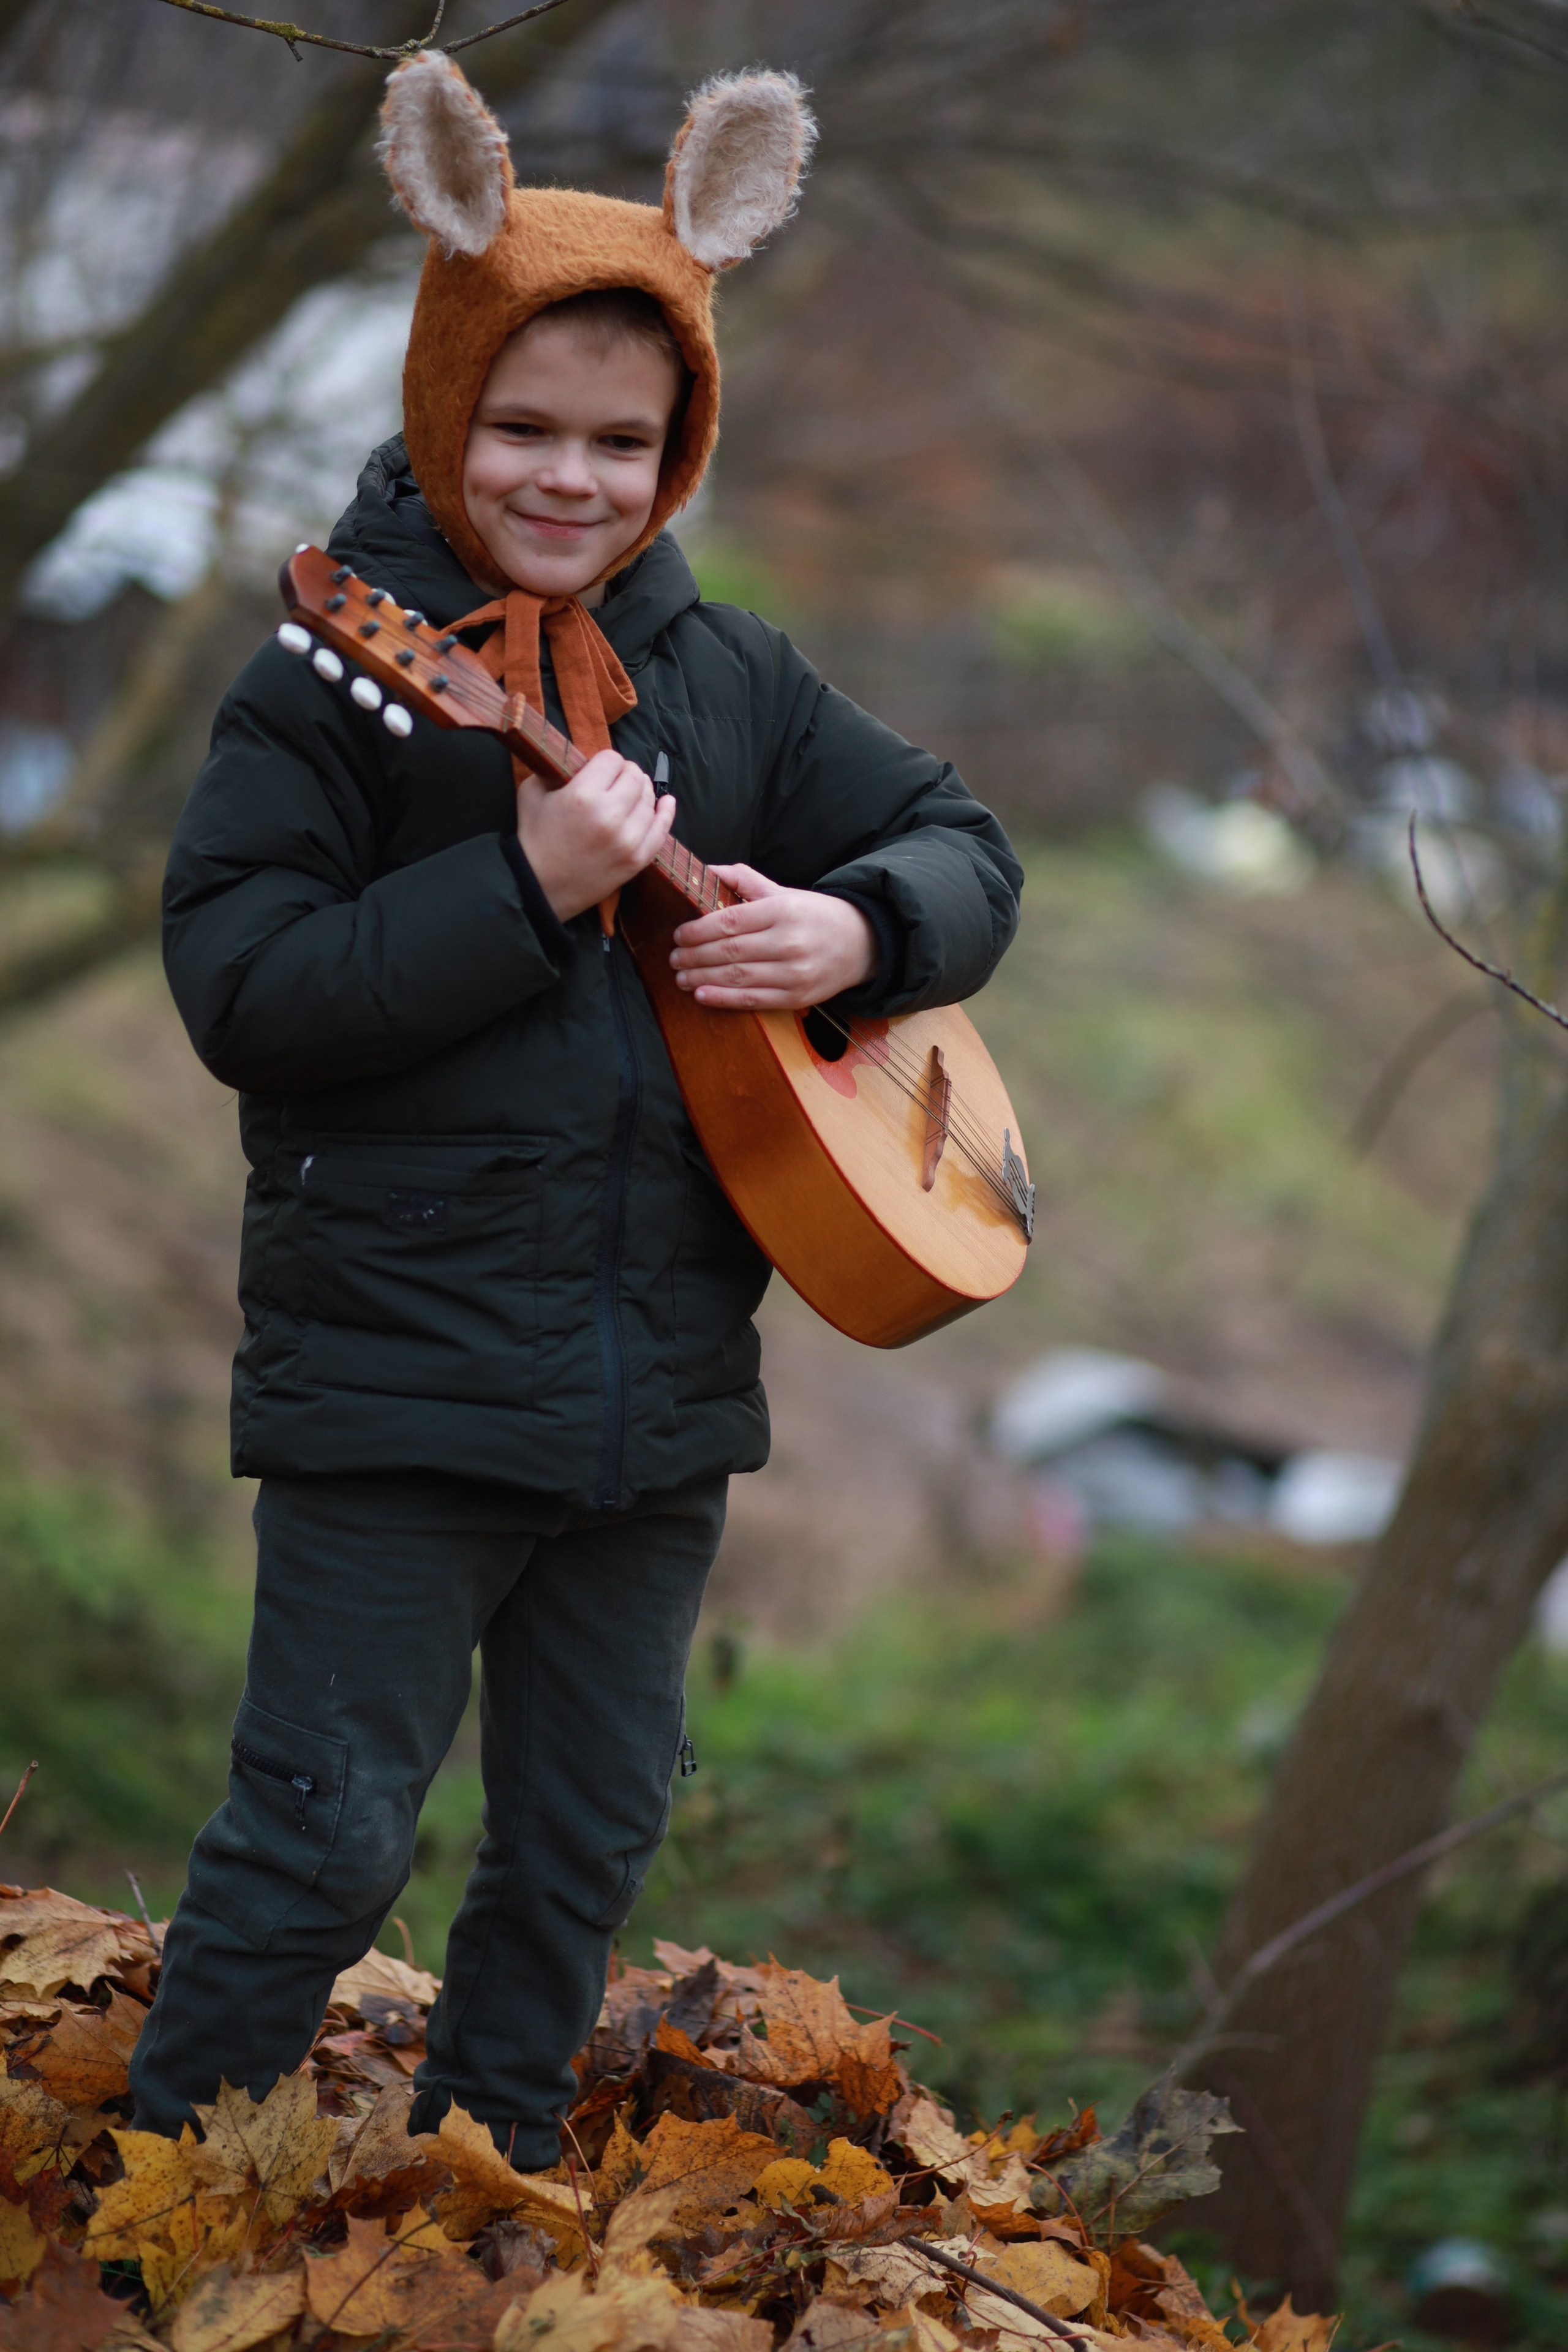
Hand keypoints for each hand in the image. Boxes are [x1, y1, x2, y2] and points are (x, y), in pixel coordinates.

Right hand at [517, 749, 674, 922]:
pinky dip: (666, 812)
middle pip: (635, 777)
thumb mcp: (533, 793)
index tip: (601, 769)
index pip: (612, 759)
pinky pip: (661, 829)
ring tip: (630, 794)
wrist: (540, 887)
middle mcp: (610, 815)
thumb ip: (557, 769)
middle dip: (626, 773)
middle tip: (617, 780)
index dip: (607, 761)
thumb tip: (581, 759)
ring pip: (649, 800)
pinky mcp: (637, 859)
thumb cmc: (534, 838)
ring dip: (641, 792)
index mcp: (583, 795)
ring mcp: (628, 839)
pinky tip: (666, 802)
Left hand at [669, 865, 876, 1008]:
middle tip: (673, 958)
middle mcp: (788, 941)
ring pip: (737, 977)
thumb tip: (708, 869)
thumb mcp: (783, 892)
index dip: (697, 931)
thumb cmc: (814, 916)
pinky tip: (702, 996)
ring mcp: (793, 972)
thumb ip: (745, 880)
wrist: (861, 943)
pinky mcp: (797, 997)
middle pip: (729, 951)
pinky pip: (753, 1000)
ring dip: (702, 979)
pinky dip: (724, 999)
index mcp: (782, 910)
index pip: (729, 921)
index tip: (678, 935)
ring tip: (681, 977)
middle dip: (694, 956)